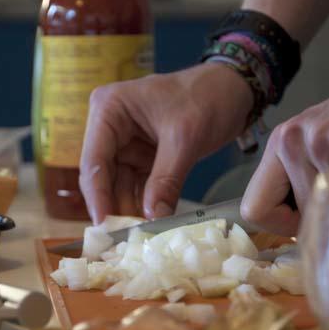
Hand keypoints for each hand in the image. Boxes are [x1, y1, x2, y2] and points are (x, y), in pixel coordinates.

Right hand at [80, 63, 252, 223]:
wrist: (235, 89)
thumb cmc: (208, 97)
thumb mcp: (185, 138)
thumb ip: (166, 179)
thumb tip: (152, 218)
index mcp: (109, 109)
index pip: (93, 159)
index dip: (97, 196)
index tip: (104, 226)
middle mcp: (110, 126)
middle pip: (102, 176)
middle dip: (114, 207)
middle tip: (122, 241)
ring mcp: (126, 144)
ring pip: (119, 186)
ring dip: (130, 211)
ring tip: (138, 239)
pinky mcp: (144, 157)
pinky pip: (138, 186)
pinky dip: (145, 205)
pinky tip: (151, 226)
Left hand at [241, 53, 328, 235]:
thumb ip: (309, 179)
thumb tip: (305, 233)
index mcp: (282, 142)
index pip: (253, 209)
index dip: (282, 226)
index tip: (312, 219)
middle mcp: (292, 141)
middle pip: (293, 221)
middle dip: (328, 219)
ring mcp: (320, 143)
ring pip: (325, 214)